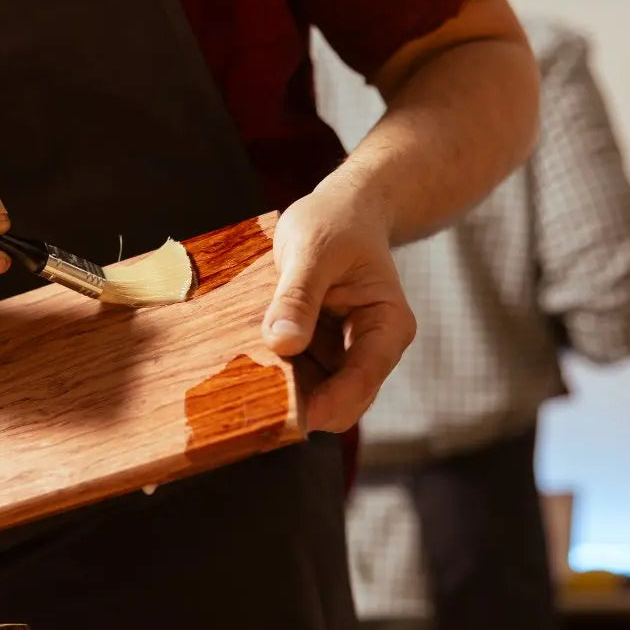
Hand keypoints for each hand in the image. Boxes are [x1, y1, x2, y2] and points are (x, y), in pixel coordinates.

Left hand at [261, 179, 415, 432]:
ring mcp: (344, 355)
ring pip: (314, 395)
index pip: (361, 382)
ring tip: (242, 383)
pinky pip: (296, 377)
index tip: (287, 418)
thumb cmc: (336, 222)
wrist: (342, 210)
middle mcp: (372, 349)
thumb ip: (298, 296)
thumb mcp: (313, 248)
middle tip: (251, 405)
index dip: (326, 405)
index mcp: (387, 326)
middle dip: (300, 405)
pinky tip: (245, 366)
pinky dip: (274, 375)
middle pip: (340, 401)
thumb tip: (282, 343)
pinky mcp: (319, 353)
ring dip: (282, 393)